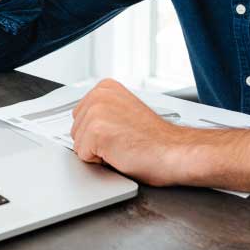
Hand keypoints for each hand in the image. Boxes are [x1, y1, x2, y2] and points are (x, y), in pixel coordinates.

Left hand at [69, 78, 185, 185]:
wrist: (174, 152)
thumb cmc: (155, 139)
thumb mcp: (125, 112)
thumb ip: (104, 112)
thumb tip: (84, 123)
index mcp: (105, 87)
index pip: (80, 117)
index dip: (98, 132)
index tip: (119, 131)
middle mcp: (99, 94)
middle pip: (75, 129)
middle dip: (94, 142)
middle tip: (122, 140)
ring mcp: (96, 111)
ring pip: (78, 144)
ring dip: (97, 152)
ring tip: (122, 146)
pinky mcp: (96, 131)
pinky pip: (83, 156)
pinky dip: (100, 162)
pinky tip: (120, 153)